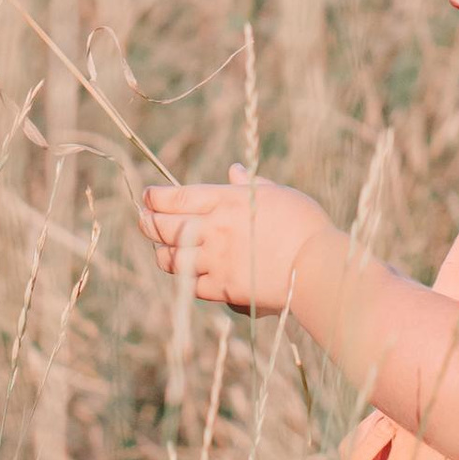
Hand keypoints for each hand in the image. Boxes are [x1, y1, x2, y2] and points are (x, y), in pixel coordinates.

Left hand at [137, 165, 328, 316]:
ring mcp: (216, 260)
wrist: (315, 265)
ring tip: (159, 250)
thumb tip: (233, 171)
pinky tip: (185, 274)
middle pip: (166, 226)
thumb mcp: (277, 194)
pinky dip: (186, 279)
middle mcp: (214, 229)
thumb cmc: (303, 224)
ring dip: (162, 253)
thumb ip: (250, 184)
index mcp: (226, 201)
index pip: (177, 197)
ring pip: (172, 258)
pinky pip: (192, 284)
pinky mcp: (223, 288)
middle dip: (149, 223)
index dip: (155, 197)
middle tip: (143, 220)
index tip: (147, 196)